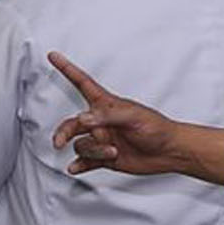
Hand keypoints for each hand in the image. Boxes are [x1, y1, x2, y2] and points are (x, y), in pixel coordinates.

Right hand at [49, 54, 223, 186]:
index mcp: (106, 105)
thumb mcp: (134, 117)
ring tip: (111, 152)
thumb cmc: (157, 128)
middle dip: (64, 133)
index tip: (53, 56)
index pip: (82, 83)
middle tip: (60, 142)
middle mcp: (101, 122)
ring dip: (92, 151)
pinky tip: (75, 168)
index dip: (67, 69)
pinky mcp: (106, 158)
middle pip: (72, 124)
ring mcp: (102, 140)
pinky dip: (79, 165)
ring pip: (81, 145)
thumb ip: (108, 116)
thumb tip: (84, 119)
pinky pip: (85, 161)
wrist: (169, 151)